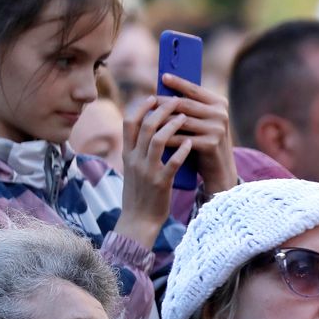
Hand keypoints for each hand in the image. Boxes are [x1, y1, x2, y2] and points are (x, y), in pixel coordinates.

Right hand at [116, 96, 190, 245]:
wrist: (138, 221)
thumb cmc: (140, 193)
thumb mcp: (133, 169)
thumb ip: (139, 151)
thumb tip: (150, 131)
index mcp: (127, 155)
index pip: (129, 123)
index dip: (140, 107)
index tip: (153, 97)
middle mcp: (134, 160)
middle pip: (144, 126)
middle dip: (160, 110)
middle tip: (175, 100)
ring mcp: (146, 171)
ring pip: (156, 140)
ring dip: (172, 125)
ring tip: (184, 117)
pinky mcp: (160, 183)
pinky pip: (171, 163)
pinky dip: (181, 151)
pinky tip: (190, 143)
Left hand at [157, 73, 237, 193]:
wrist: (220, 168)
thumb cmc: (206, 140)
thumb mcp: (203, 120)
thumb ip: (191, 107)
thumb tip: (166, 88)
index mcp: (220, 103)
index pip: (194, 89)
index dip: (179, 82)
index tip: (164, 76)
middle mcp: (220, 114)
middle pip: (184, 104)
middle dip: (163, 102)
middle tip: (148, 101)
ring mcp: (216, 129)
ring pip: (180, 121)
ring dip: (161, 120)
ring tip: (146, 119)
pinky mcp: (210, 144)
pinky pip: (181, 138)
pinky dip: (165, 138)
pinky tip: (152, 137)